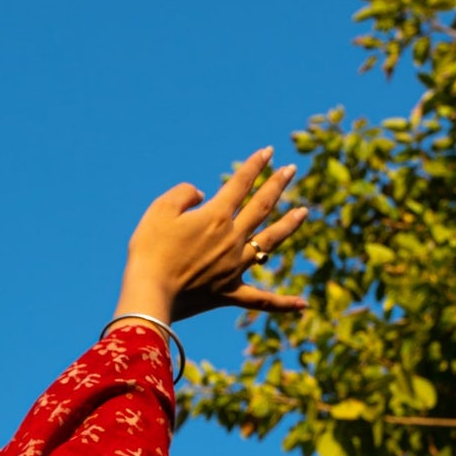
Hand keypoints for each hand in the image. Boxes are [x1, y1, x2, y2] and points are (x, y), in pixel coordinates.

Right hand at [115, 147, 307, 324]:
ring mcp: (234, 267)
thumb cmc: (150, 250)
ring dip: (289, 225)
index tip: (268, 152)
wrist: (150, 293)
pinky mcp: (230, 293)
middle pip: (262, 207)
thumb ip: (184, 194)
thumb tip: (203, 194)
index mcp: (216, 216)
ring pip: (270, 242)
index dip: (255, 165)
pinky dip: (283, 302)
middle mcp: (232, 239)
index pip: (240, 184)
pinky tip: (303, 304)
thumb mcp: (160, 210)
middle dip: (277, 185)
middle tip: (292, 170)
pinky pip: (262, 300)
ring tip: (305, 212)